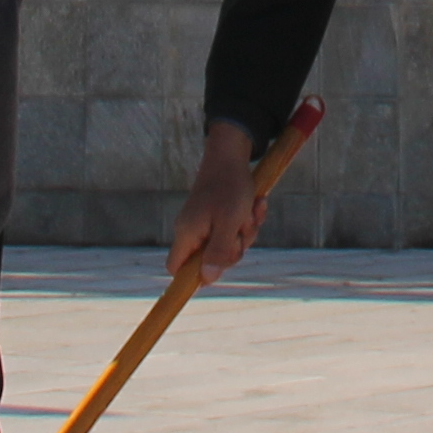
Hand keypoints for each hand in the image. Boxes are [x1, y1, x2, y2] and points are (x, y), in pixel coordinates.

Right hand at [168, 118, 262, 281]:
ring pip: (228, 243)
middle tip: (242, 228)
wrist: (232, 153)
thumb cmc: (230, 187)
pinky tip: (256, 204)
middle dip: (234, 247)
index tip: (215, 271)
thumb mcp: (229, 222)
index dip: (192, 277)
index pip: (176, 269)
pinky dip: (248, 218)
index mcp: (187, 234)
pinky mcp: (219, 214)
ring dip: (246, 229)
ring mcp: (206, 222)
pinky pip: (235, 228)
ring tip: (251, 209)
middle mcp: (193, 230)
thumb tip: (207, 279)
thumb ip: (219, 251)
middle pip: (210, 260)